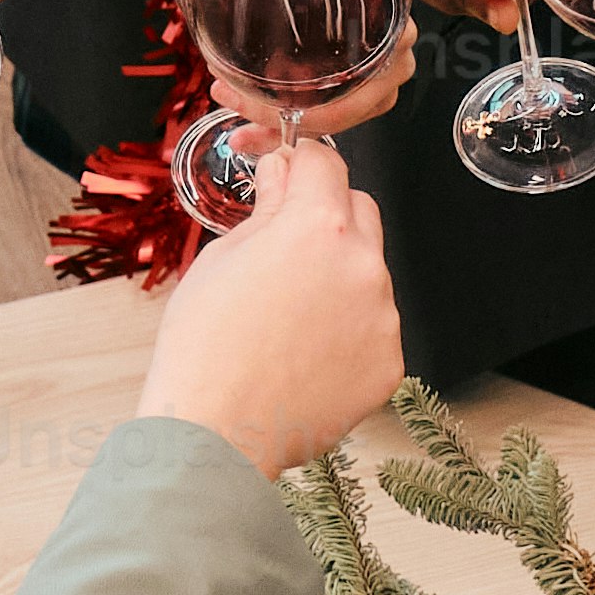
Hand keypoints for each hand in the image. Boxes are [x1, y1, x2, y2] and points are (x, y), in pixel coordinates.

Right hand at [135, 140, 399, 471]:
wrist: (216, 431)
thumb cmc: (203, 346)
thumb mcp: (222, 257)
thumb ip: (268, 208)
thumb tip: (284, 172)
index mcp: (318, 227)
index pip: (327, 163)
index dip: (302, 164)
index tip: (291, 174)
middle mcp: (364, 265)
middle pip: (360, 211)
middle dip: (328, 217)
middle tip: (285, 251)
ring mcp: (384, 317)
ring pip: (369, 273)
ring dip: (339, 279)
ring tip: (289, 319)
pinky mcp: (390, 363)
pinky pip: (374, 327)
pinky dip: (349, 332)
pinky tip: (306, 355)